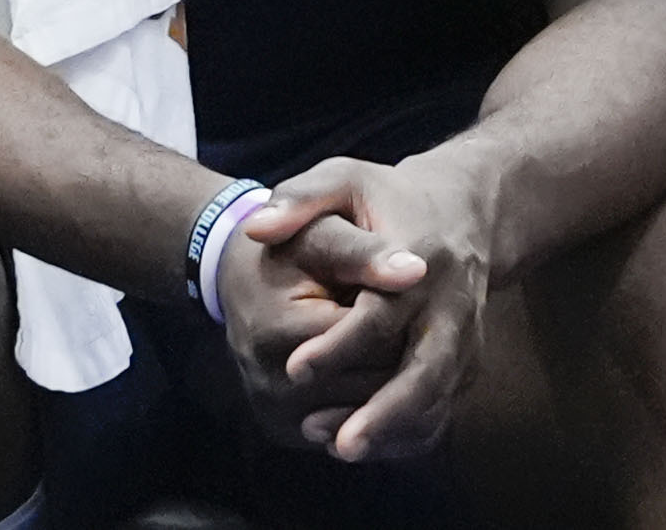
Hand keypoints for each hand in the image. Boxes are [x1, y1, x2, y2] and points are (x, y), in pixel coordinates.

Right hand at [215, 210, 414, 444]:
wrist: (241, 280)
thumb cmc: (289, 251)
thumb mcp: (320, 236)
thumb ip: (364, 252)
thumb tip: (417, 270)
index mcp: (279, 332)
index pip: (369, 339)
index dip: (402, 315)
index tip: (421, 293)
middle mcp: (271, 383)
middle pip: (369, 382)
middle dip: (400, 352)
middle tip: (423, 324)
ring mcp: (276, 413)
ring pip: (363, 412)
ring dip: (390, 384)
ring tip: (408, 346)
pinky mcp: (283, 429)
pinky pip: (343, 428)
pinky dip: (368, 406)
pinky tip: (386, 373)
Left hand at [239, 155, 489, 463]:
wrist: (463, 208)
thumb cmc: (388, 197)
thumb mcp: (344, 178)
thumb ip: (299, 200)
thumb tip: (256, 229)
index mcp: (420, 257)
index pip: (380, 313)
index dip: (338, 345)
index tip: (294, 369)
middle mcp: (451, 303)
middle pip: (425, 368)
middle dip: (384, 411)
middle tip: (337, 443)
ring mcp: (467, 335)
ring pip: (437, 396)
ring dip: (394, 429)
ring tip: (341, 448)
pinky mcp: (469, 358)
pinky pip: (445, 405)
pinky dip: (411, 432)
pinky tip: (369, 444)